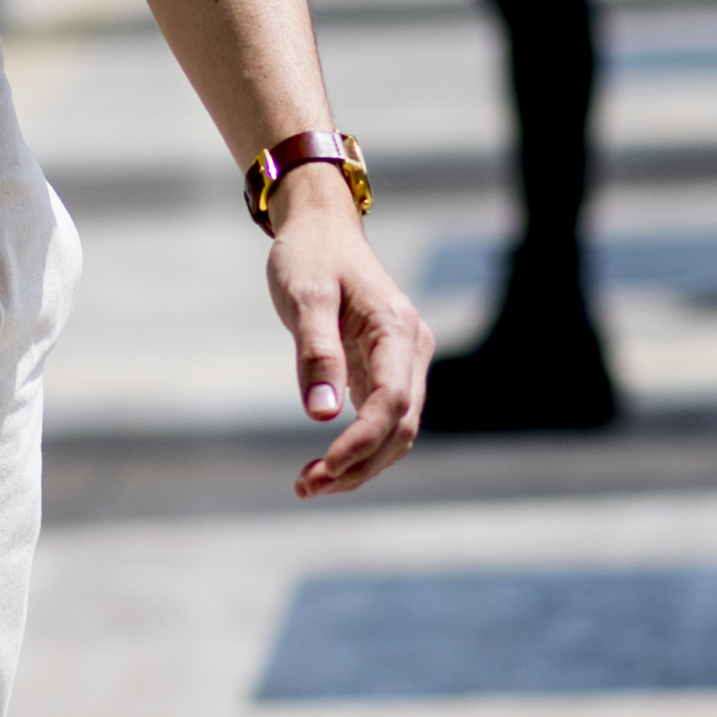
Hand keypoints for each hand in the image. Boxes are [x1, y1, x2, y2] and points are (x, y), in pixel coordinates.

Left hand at [264, 169, 432, 496]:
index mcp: (398, 329)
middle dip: (359, 464)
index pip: (392, 402)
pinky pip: (381, 420)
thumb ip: (316, 353)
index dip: (361, 442)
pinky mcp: (385, 370)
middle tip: (306, 487)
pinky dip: (358, 448)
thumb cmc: (310, 256)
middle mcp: (411, 350)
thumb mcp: (305, 296)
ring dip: (359, 464)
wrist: (321, 228)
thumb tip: (321, 414)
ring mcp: (402, 362)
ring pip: (395, 430)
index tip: (323, 469)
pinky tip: (324, 466)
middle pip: (400, 427)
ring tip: (308, 485)